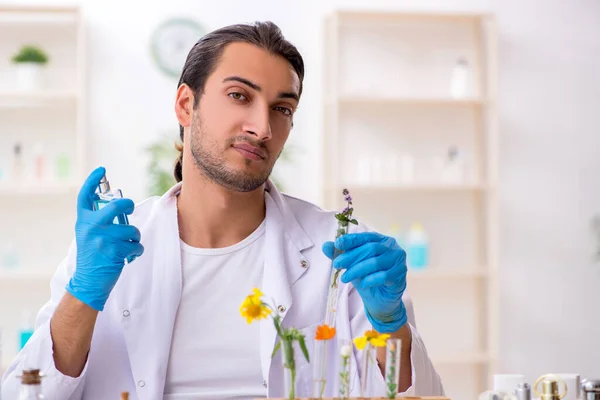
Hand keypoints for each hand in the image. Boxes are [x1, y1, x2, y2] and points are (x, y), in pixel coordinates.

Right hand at [65, 166, 143, 310]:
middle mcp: (91, 227)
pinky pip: (136, 245)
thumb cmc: (93, 257)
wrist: (88, 282)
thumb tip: (120, 206)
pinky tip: (128, 256)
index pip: (85, 196)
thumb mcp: (88, 235)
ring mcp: (102, 238)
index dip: (93, 181)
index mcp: (83, 221)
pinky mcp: (114, 251)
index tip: (102, 170)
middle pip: (117, 206)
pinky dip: (136, 251)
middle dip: (128, 206)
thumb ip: (98, 220)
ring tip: (126, 246)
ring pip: (131, 229)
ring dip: (134, 238)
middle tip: (129, 209)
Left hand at [323, 232, 406, 332]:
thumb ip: (341, 255)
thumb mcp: (351, 265)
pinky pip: (384, 275)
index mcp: (380, 239)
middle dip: (351, 256)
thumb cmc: (367, 277)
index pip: (364, 237)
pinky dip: (371, 279)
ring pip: (375, 262)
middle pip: (370, 249)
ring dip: (357, 270)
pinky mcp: (401, 273)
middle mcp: (391, 246)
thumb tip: (325, 245)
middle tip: (337, 264)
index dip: (351, 239)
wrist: (380, 299)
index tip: (337, 244)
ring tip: (345, 277)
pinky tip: (363, 284)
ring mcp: (398, 259)